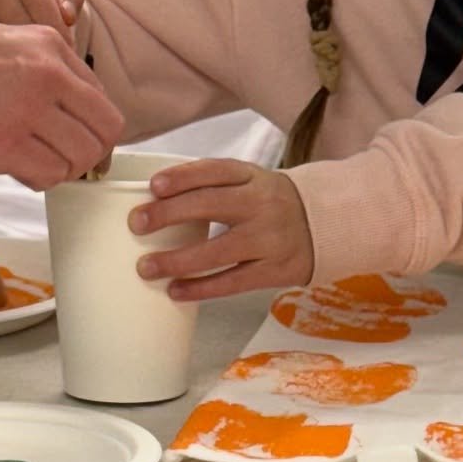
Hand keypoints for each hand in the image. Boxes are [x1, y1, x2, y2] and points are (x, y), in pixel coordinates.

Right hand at [0, 23, 123, 189]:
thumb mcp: (4, 42)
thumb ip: (44, 66)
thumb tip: (74, 104)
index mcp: (49, 45)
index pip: (101, 98)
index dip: (92, 126)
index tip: (77, 139)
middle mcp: (47, 74)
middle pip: (104, 131)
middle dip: (90, 152)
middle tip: (65, 160)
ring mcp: (28, 110)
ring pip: (81, 157)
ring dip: (63, 168)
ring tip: (35, 162)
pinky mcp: (5, 146)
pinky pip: (49, 175)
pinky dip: (40, 179)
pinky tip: (17, 169)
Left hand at [129, 159, 314, 300]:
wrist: (326, 227)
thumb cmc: (272, 204)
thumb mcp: (252, 182)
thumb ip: (214, 187)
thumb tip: (155, 200)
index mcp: (253, 176)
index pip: (214, 171)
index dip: (183, 176)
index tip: (154, 186)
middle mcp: (262, 204)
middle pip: (210, 205)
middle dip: (168, 214)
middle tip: (137, 224)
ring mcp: (269, 239)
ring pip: (217, 250)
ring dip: (177, 260)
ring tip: (146, 267)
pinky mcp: (275, 270)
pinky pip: (232, 282)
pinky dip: (201, 288)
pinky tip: (176, 290)